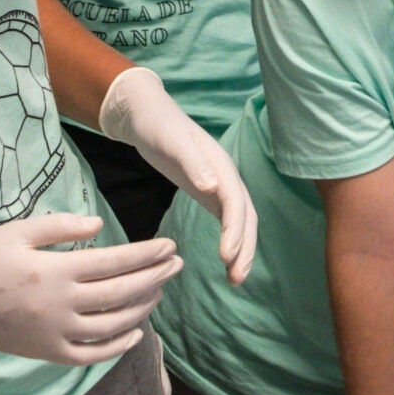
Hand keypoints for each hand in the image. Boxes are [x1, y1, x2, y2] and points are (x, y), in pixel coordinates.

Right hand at [0, 211, 178, 361]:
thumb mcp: (18, 231)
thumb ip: (62, 227)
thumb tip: (102, 227)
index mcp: (55, 271)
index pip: (116, 262)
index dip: (147, 254)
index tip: (169, 245)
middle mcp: (60, 306)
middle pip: (122, 293)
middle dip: (154, 277)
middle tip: (176, 265)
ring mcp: (55, 334)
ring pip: (113, 325)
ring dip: (142, 308)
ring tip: (158, 291)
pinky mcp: (47, 354)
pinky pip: (92, 355)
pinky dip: (117, 346)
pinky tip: (135, 333)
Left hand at [101, 66, 256, 283]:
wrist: (147, 115)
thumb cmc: (158, 125)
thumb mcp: (171, 141)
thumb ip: (193, 163)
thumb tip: (213, 187)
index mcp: (221, 165)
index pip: (236, 203)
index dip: (235, 231)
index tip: (226, 256)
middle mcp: (226, 177)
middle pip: (246, 217)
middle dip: (245, 248)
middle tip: (236, 279)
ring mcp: (219, 185)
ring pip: (240, 222)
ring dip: (242, 249)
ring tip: (235, 279)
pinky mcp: (208, 192)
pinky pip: (227, 221)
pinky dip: (231, 242)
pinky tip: (226, 262)